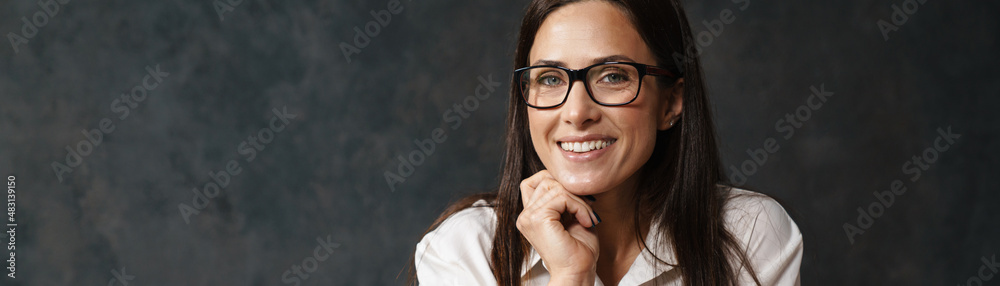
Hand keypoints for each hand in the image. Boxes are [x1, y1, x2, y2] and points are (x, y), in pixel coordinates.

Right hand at [516, 170, 599, 284]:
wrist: (578, 273)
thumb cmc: (578, 251)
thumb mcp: (572, 216)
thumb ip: (566, 197)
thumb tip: (572, 176)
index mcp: (530, 215)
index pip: (536, 181)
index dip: (558, 183)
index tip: (579, 202)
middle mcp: (525, 215)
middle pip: (546, 179)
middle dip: (572, 191)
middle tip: (587, 210)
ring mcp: (528, 216)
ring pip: (556, 187)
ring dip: (578, 200)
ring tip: (587, 218)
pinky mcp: (537, 218)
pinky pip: (562, 197)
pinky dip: (579, 206)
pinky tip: (585, 222)